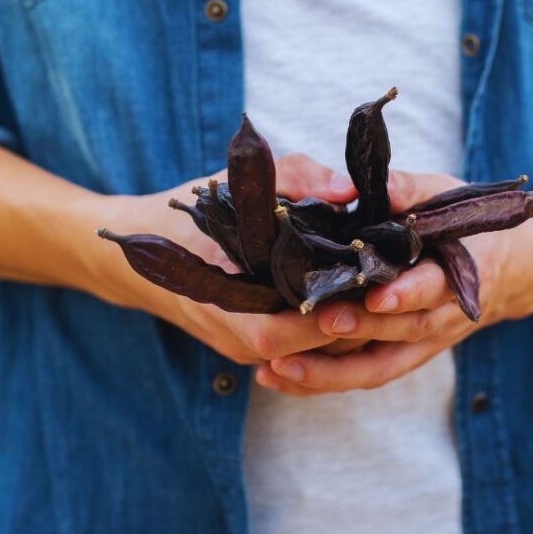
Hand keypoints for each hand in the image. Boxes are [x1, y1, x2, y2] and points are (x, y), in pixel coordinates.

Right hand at [91, 153, 365, 364]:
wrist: (132, 259)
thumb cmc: (185, 216)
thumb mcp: (234, 184)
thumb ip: (295, 179)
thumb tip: (349, 190)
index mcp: (228, 306)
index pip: (289, 331)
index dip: (335, 314)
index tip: (377, 283)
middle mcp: (239, 338)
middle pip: (313, 351)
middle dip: (357, 323)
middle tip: (400, 287)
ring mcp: (246, 348)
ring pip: (313, 354)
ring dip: (351, 328)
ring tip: (390, 289)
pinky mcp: (254, 345)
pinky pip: (302, 346)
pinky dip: (332, 327)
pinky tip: (361, 296)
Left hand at [254, 169, 532, 395]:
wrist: (503, 270)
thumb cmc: (462, 225)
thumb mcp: (442, 196)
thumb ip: (410, 190)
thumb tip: (382, 186)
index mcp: (459, 274)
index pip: (436, 288)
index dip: (407, 294)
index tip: (376, 296)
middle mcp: (444, 317)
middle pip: (402, 332)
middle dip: (361, 330)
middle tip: (320, 321)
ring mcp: (422, 344)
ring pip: (378, 366)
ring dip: (331, 371)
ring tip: (282, 365)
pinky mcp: (401, 357)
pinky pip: (364, 376)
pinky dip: (324, 381)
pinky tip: (280, 377)